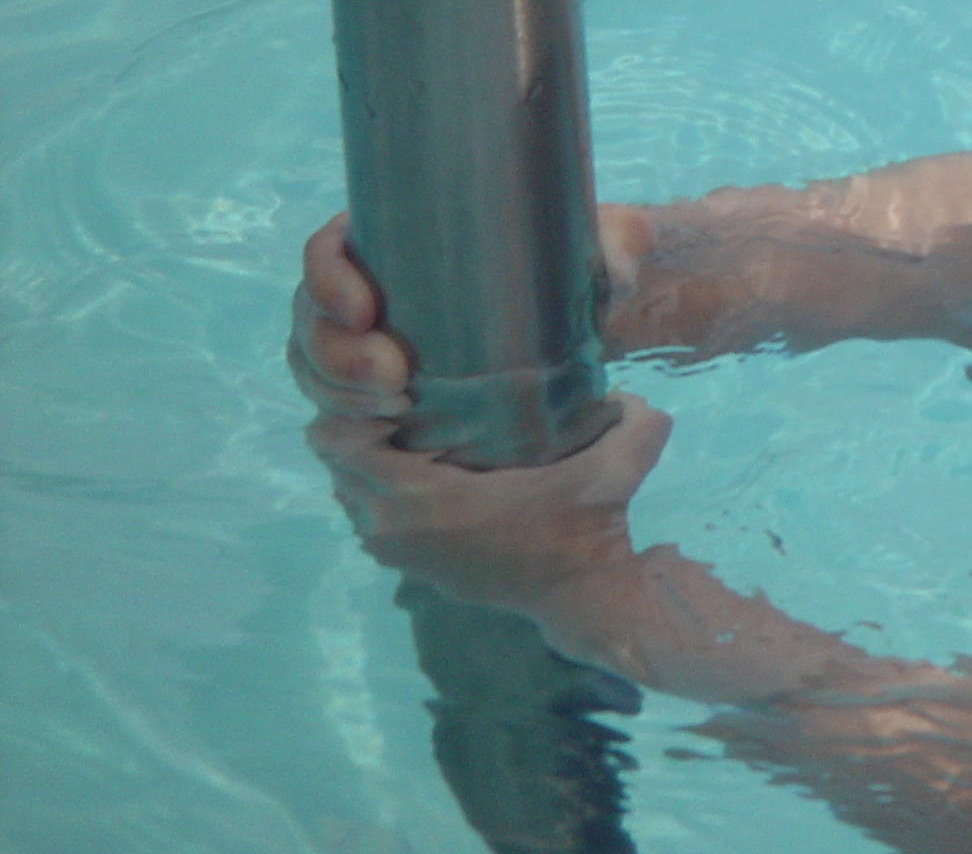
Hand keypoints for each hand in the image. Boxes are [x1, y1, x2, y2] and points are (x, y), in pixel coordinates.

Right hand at [288, 206, 653, 415]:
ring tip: (396, 408)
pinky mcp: (391, 387)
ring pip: (318, 367)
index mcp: (405, 232)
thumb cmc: (587, 261)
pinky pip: (341, 406)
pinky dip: (351, 421)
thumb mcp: (605, 244)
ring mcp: (376, 339)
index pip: (332, 246)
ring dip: (339, 394)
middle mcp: (378, 283)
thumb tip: (613, 269)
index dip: (326, 276)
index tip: (364, 306)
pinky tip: (391, 430)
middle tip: (395, 378)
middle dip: (336, 354)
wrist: (593, 315)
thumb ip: (616, 245)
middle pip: (315, 317)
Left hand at [309, 392, 670, 612]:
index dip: (356, 401)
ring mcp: (391, 549)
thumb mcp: (616, 468)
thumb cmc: (583, 528)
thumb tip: (631, 389)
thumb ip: (635, 421)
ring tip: (410, 418)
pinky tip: (425, 458)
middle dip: (358, 418)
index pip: (339, 440)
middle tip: (404, 387)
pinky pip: (365, 509)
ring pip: (346, 485)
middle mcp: (391, 527)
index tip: (399, 377)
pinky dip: (380, 483)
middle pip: (334, 457)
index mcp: (423, 500)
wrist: (580, 596)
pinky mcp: (403, 562)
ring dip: (366, 453)